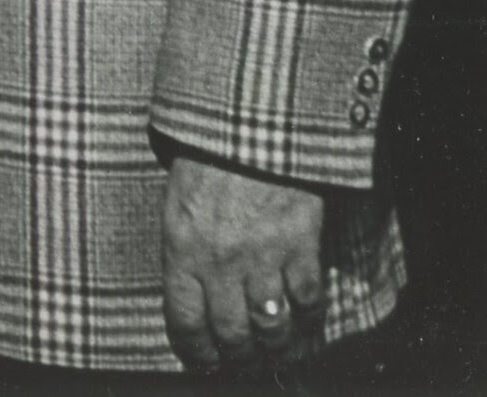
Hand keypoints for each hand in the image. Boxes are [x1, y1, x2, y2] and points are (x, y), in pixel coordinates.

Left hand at [161, 150, 325, 368]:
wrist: (249, 122)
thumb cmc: (207, 162)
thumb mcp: (177, 205)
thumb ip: (184, 252)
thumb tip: (193, 301)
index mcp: (180, 248)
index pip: (183, 321)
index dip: (196, 351)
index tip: (205, 362)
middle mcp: (218, 259)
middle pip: (230, 334)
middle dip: (238, 358)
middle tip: (244, 363)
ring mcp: (261, 254)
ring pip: (271, 326)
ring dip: (276, 346)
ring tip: (276, 350)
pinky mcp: (299, 244)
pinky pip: (307, 299)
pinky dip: (308, 316)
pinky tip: (304, 319)